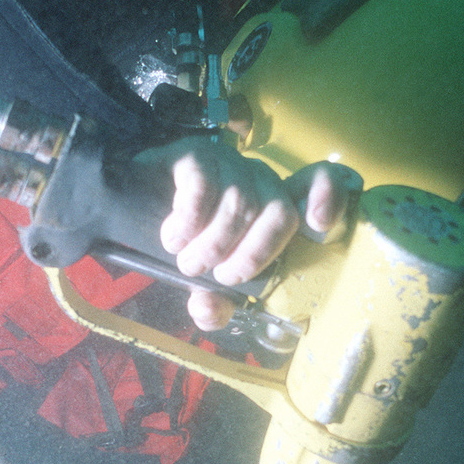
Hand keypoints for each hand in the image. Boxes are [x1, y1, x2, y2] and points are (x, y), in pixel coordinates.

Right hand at [146, 138, 351, 330]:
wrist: (134, 208)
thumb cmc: (188, 248)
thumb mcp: (207, 283)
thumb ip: (217, 305)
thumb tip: (207, 308)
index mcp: (276, 208)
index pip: (321, 184)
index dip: (329, 196)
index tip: (320, 223)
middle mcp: (261, 181)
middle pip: (278, 211)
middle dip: (248, 255)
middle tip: (215, 275)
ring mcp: (231, 164)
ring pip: (240, 202)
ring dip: (211, 243)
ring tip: (186, 261)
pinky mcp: (197, 154)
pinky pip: (204, 183)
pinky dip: (189, 218)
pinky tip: (174, 236)